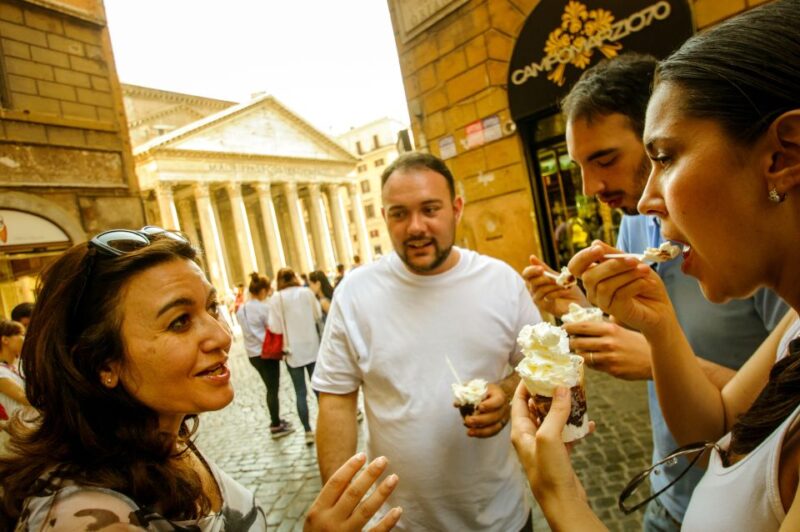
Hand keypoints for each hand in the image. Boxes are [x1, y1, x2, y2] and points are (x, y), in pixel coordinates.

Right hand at [304, 453, 401, 531]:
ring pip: (365, 511)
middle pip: (352, 493)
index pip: (335, 483)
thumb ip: (330, 500)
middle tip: (383, 459)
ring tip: (394, 477)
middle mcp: (330, 522)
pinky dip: (388, 522)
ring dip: (381, 493)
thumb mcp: (316, 517)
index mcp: (317, 511)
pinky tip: (398, 510)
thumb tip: (352, 472)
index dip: (349, 467)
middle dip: (369, 475)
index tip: (363, 455)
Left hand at [464, 383, 508, 437]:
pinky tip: (472, 433)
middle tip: (468, 420)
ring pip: (494, 427)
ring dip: (481, 431)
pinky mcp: (499, 425)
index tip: (479, 407)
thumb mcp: (476, 387)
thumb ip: (466, 394)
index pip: (497, 401)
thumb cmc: (483, 390)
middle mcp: (504, 407)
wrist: (494, 395)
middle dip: (480, 420)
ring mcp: (503, 418)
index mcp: (499, 395)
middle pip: (494, 416)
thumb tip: (456, 404)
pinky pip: (492, 432)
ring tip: (469, 432)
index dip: (489, 405)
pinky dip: (481, 434)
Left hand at [510, 383, 588, 507]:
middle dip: (548, 394)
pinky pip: (567, 435)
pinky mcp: (559, 455)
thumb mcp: (549, 437)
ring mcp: (545, 446)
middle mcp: (530, 437)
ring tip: (576, 395)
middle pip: (537, 409)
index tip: (536, 371)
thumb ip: (555, 412)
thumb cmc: (548, 472)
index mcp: (520, 432)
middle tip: (560, 380)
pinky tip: (590, 422)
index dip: (526, 386)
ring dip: (564, 408)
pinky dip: (576, 427)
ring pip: (553, 420)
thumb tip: (561, 388)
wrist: (562, 502)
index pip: (519, 402)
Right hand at [522, 254, 587, 317]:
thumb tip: (531, 257)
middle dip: (544, 278)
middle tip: (556, 278)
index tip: (541, 269)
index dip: (531, 270)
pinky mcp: (543, 306)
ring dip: (553, 285)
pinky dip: (556, 292)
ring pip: (539, 289)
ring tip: (565, 284)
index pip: (526, 274)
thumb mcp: (557, 275)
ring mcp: (538, 298)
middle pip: (530, 281)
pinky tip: (565, 290)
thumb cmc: (568, 289)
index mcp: (535, 280)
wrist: (579, 302)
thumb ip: (545, 268)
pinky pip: (546, 296)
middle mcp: (534, 290)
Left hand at [566, 319, 652, 379]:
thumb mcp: (620, 328)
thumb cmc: (635, 341)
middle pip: (578, 342)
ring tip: (577, 351)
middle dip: (569, 343)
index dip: (569, 328)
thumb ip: (602, 326)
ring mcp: (609, 357)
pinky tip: (591, 359)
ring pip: (583, 355)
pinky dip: (590, 362)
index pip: (582, 327)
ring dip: (578, 354)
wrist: (654, 358)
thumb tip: (581, 325)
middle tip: (566, 342)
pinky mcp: (612, 370)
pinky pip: (593, 366)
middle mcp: (608, 342)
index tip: (562, 328)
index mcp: (609, 328)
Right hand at [568, 241, 672, 335]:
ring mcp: (602, 302)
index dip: (583, 257)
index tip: (599, 249)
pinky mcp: (614, 311)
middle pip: (589, 276)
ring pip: (604, 286)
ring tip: (645, 270)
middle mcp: (593, 290)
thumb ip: (613, 254)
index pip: (576, 267)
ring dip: (627, 275)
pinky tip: (647, 282)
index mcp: (593, 275)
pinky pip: (619, 295)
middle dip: (612, 265)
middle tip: (633, 260)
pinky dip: (635, 285)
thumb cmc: (643, 282)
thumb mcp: (630, 262)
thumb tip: (595, 242)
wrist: (660, 306)